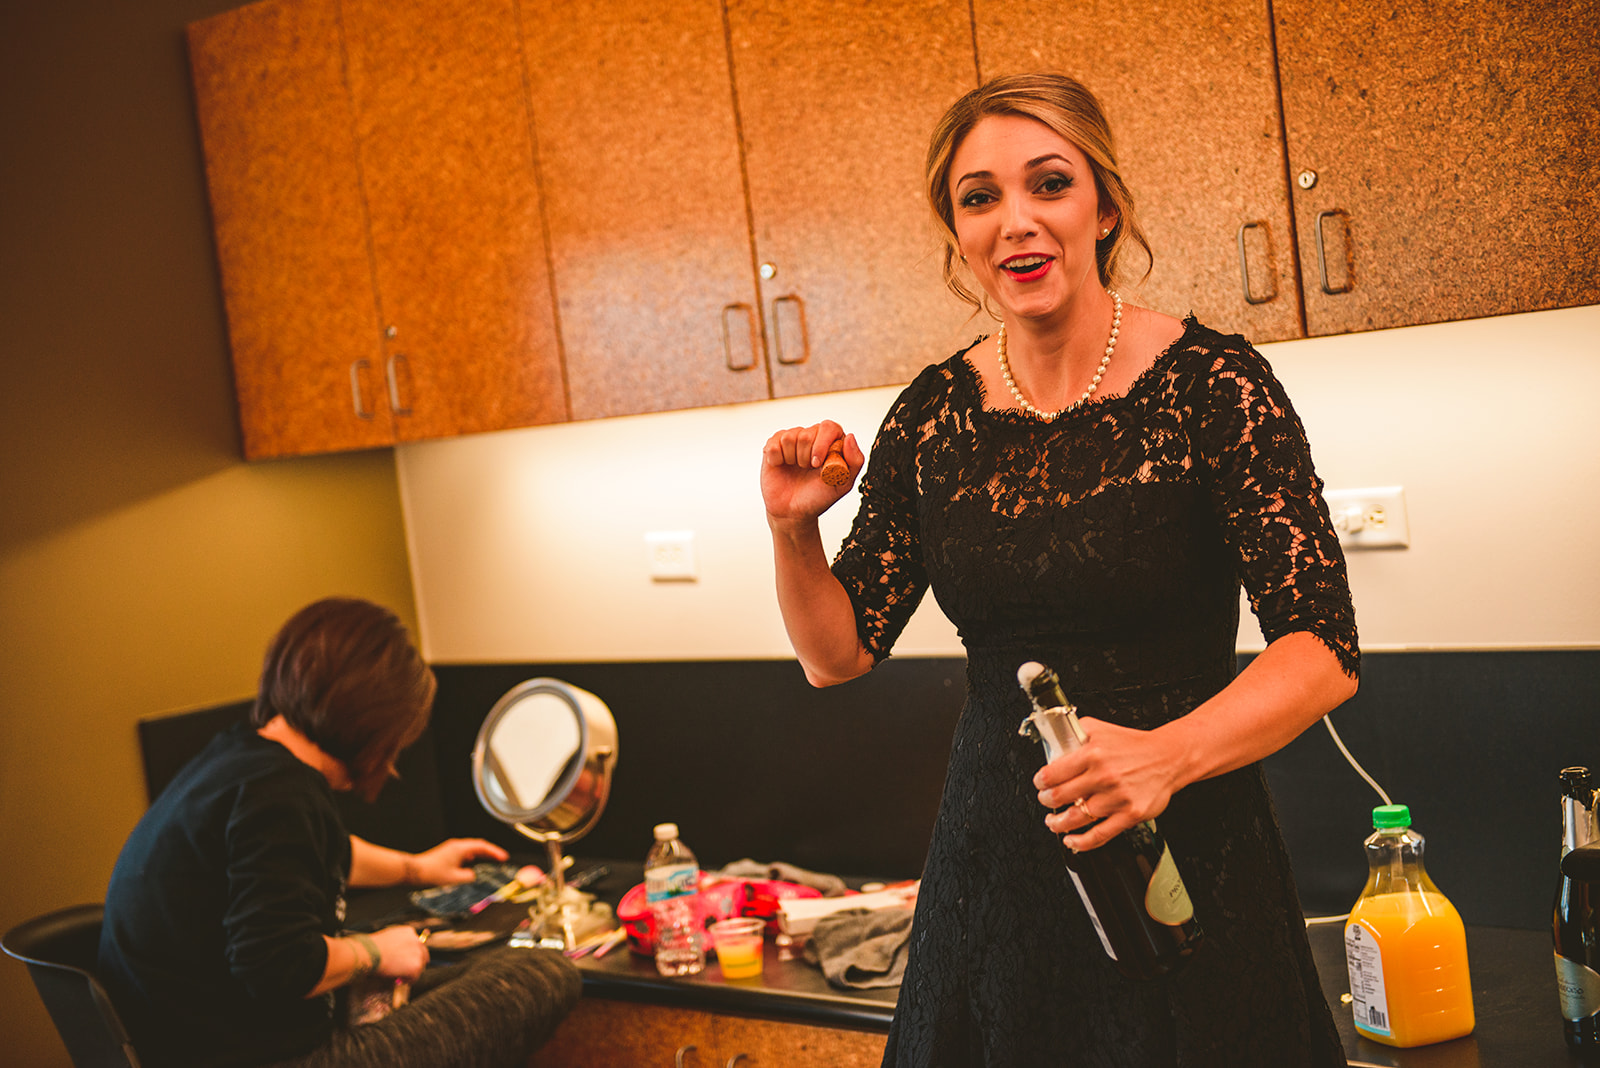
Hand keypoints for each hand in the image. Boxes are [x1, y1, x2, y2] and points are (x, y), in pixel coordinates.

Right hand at [370, 925, 429, 981]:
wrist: (369, 952)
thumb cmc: (372, 947)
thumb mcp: (387, 937)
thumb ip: (397, 942)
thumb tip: (398, 952)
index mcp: (409, 932)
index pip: (417, 944)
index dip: (412, 954)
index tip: (407, 961)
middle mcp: (416, 940)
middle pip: (422, 955)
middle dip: (415, 964)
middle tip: (406, 972)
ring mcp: (417, 953)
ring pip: (419, 967)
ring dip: (410, 973)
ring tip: (399, 977)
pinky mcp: (416, 966)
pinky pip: (415, 977)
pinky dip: (408, 980)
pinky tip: (399, 980)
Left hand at [409, 838, 507, 885]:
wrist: (414, 870)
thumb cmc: (432, 873)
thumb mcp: (454, 878)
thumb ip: (468, 877)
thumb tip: (475, 876)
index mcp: (460, 848)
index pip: (482, 847)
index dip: (495, 852)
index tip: (504, 857)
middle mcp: (457, 846)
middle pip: (478, 846)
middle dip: (491, 852)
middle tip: (501, 858)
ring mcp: (452, 849)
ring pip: (472, 848)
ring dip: (482, 854)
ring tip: (491, 861)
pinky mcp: (448, 853)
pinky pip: (465, 852)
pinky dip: (473, 856)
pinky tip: (474, 863)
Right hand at [761, 421, 863, 523]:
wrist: (793, 512)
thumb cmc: (818, 497)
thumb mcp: (843, 484)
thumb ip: (855, 461)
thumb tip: (850, 436)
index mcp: (831, 441)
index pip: (829, 427)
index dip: (821, 444)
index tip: (817, 465)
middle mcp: (812, 436)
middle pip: (806, 433)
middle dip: (806, 457)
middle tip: (807, 470)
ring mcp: (792, 439)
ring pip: (789, 438)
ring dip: (792, 459)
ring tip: (796, 469)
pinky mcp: (774, 445)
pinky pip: (773, 445)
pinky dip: (777, 460)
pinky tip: (782, 467)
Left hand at [1033, 718, 1187, 851]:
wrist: (1168, 757)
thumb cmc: (1134, 745)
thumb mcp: (1100, 728)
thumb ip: (1075, 733)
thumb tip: (1054, 742)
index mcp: (1093, 754)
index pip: (1054, 773)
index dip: (1041, 782)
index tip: (1040, 784)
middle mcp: (1104, 776)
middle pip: (1061, 796)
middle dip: (1046, 801)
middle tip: (1046, 800)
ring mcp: (1117, 798)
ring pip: (1076, 818)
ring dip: (1058, 823)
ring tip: (1053, 821)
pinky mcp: (1130, 815)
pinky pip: (1100, 834)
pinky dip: (1082, 842)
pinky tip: (1071, 840)